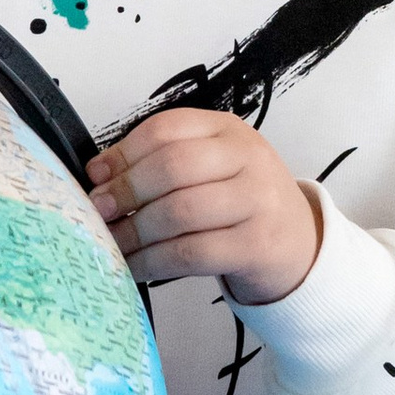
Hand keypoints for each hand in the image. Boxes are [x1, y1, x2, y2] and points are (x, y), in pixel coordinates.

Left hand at [87, 113, 320, 308]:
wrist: (299, 245)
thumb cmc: (240, 204)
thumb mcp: (212, 168)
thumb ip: (164, 163)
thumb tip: (100, 176)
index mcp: (228, 130)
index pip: (167, 129)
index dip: (124, 152)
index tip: (95, 175)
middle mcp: (248, 158)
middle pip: (173, 167)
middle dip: (127, 190)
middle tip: (98, 210)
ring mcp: (258, 201)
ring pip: (180, 211)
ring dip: (135, 230)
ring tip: (110, 241)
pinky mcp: (257, 245)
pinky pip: (191, 252)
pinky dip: (153, 261)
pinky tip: (134, 265)